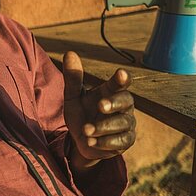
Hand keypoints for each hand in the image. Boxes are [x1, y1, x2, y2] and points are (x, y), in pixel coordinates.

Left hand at [62, 51, 135, 172]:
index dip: (122, 78)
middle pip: (126, 100)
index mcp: (110, 91)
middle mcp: (123, 106)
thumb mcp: (72, 97)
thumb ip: (73, 78)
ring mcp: (126, 124)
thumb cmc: (81, 114)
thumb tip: (69, 53)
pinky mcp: (126, 141)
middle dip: (114, 103)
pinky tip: (91, 142)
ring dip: (103, 127)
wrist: (82, 141)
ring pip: (122, 123)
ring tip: (86, 130)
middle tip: (101, 105)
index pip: (119, 82)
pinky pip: (120, 141)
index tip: (121, 74)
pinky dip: (104, 142)